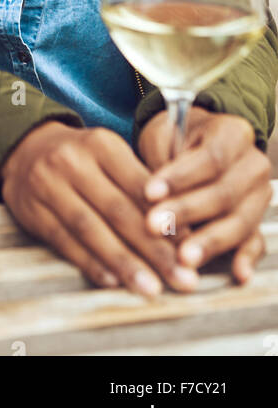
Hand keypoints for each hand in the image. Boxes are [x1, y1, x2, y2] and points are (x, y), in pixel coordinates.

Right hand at [0, 120, 202, 296]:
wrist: (26, 149)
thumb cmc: (84, 158)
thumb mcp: (111, 156)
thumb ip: (142, 188)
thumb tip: (184, 232)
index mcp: (101, 144)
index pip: (139, 187)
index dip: (166, 219)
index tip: (191, 248)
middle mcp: (73, 162)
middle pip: (118, 211)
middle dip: (154, 250)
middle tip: (183, 279)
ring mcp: (48, 186)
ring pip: (91, 230)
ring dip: (124, 263)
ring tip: (151, 288)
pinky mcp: (32, 210)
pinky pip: (64, 241)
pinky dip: (89, 263)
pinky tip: (112, 281)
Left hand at [137, 107, 271, 283]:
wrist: (194, 142)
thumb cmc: (175, 137)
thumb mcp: (163, 133)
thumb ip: (161, 158)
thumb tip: (154, 198)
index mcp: (234, 133)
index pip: (210, 158)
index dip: (180, 178)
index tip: (149, 193)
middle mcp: (253, 164)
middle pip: (225, 193)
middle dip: (187, 212)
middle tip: (155, 226)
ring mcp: (258, 195)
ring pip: (240, 221)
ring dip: (210, 241)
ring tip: (183, 257)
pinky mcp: (255, 221)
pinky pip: (255, 241)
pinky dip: (246, 258)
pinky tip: (238, 274)